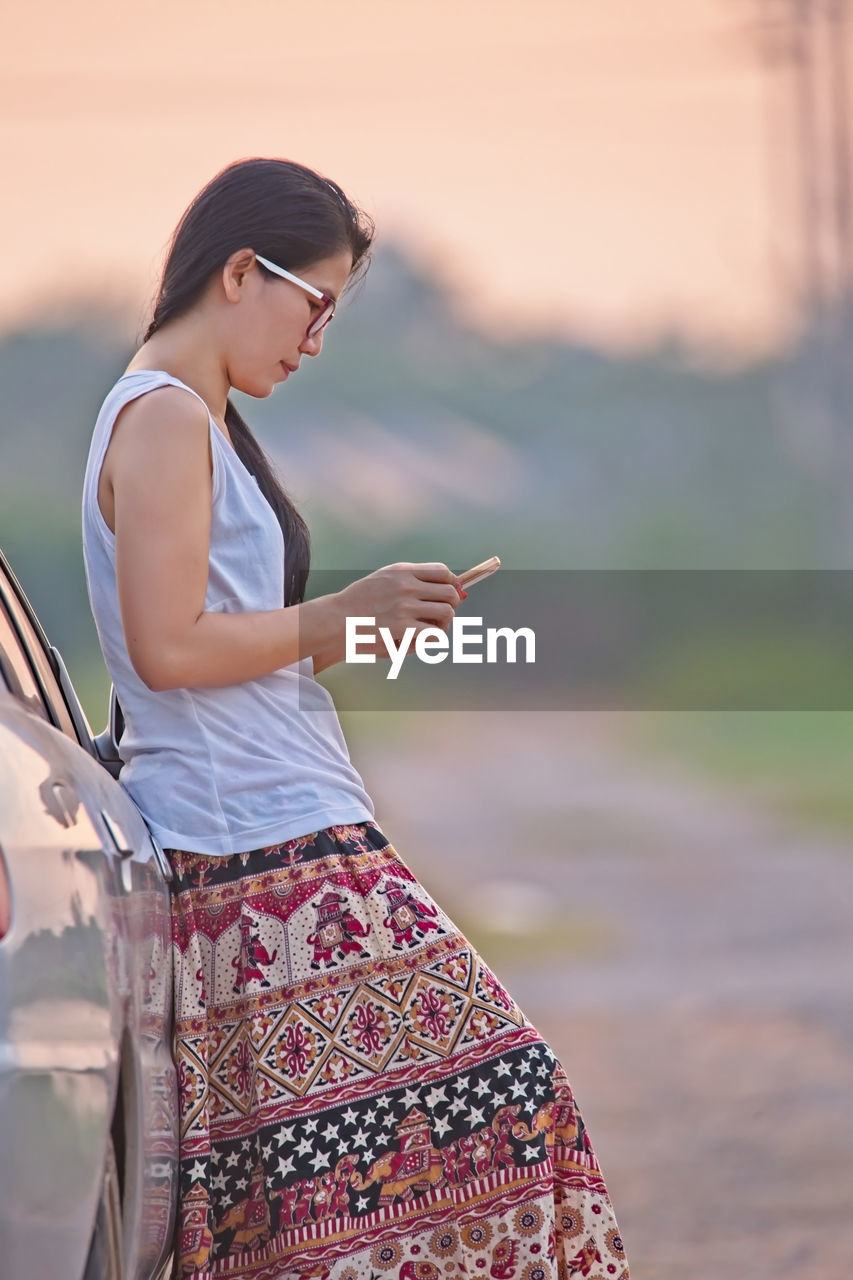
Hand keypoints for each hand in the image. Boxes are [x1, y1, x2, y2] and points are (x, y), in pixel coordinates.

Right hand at [336, 562, 464, 646]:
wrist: (335, 621)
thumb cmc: (358, 604)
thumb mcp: (382, 580)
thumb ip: (410, 581)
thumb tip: (447, 586)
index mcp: (402, 572)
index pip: (443, 572)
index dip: (452, 584)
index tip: (450, 595)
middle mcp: (406, 586)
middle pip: (450, 593)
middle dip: (451, 606)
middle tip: (439, 617)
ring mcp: (405, 607)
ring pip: (447, 614)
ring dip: (442, 625)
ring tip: (429, 630)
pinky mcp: (403, 629)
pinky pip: (434, 635)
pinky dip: (429, 640)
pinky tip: (416, 641)